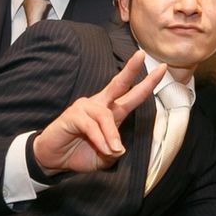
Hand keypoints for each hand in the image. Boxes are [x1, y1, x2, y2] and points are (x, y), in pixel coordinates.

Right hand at [32, 51, 165, 175]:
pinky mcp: (73, 115)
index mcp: (110, 112)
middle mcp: (99, 104)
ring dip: (111, 136)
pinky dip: (100, 139)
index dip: (147, 83)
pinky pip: (92, 126)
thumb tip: (119, 148)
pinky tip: (103, 148)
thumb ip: (115, 152)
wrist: (53, 160)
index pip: (131, 94)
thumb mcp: (105, 158)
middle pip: (118, 84)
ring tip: (112, 150)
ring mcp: (85, 107)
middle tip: (142, 55)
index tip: (162, 69)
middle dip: (131, 69)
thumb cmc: (79, 154)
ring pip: (106, 116)